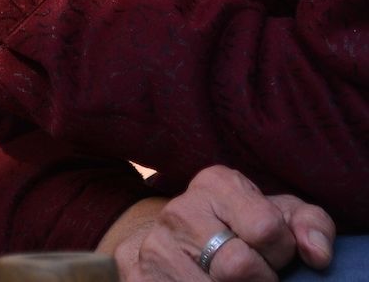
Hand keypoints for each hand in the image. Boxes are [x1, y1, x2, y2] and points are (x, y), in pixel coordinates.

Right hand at [101, 166, 335, 280]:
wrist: (172, 245)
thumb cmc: (240, 231)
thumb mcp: (280, 217)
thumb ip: (311, 225)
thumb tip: (317, 256)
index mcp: (215, 185)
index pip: (267, 229)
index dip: (281, 253)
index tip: (272, 254)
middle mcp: (178, 212)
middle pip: (239, 268)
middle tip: (254, 278)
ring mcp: (155, 249)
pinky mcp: (140, 280)